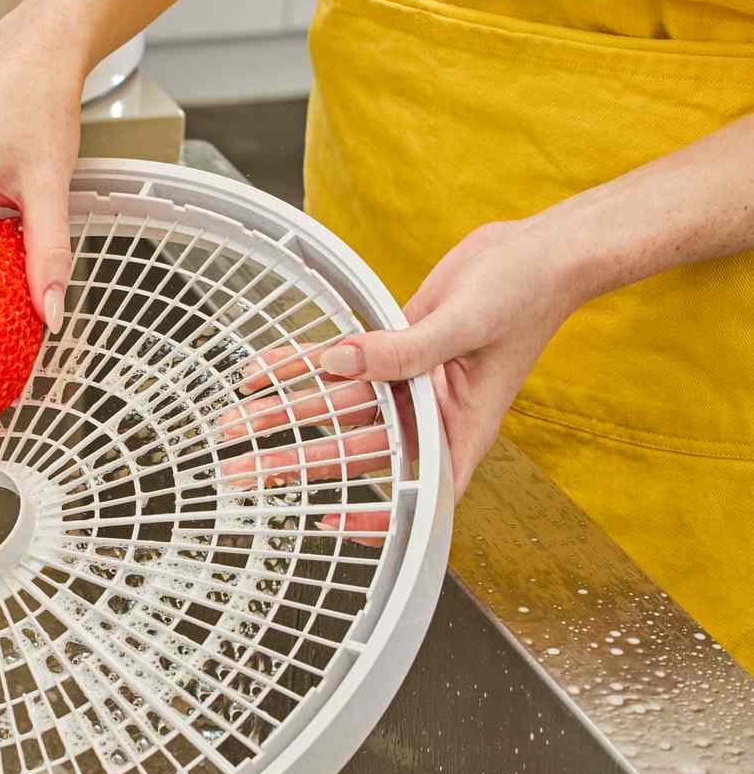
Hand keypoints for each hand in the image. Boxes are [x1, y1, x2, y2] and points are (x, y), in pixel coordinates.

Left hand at [219, 220, 582, 540]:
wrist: (537, 250)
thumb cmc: (527, 294)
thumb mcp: (464, 326)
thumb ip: (403, 350)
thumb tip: (342, 360)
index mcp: (461, 428)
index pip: (418, 492)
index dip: (377, 518)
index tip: (330, 523)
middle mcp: (429, 413)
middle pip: (356, 449)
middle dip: (298, 460)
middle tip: (245, 469)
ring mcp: (408, 384)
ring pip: (337, 407)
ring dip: (286, 411)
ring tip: (236, 418)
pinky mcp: (392, 350)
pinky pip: (339, 363)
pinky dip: (300, 366)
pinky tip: (262, 369)